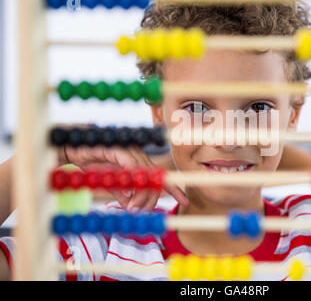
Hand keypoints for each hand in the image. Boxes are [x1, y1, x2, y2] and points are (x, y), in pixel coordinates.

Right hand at [59, 145, 188, 210]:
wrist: (72, 150)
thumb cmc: (91, 165)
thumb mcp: (111, 184)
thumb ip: (123, 194)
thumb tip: (133, 208)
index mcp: (139, 162)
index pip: (161, 176)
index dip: (174, 188)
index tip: (185, 201)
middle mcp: (139, 155)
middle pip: (156, 180)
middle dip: (152, 200)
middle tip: (141, 214)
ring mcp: (131, 151)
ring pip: (147, 177)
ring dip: (142, 197)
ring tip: (132, 209)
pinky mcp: (121, 150)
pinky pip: (133, 169)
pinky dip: (133, 185)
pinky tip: (128, 197)